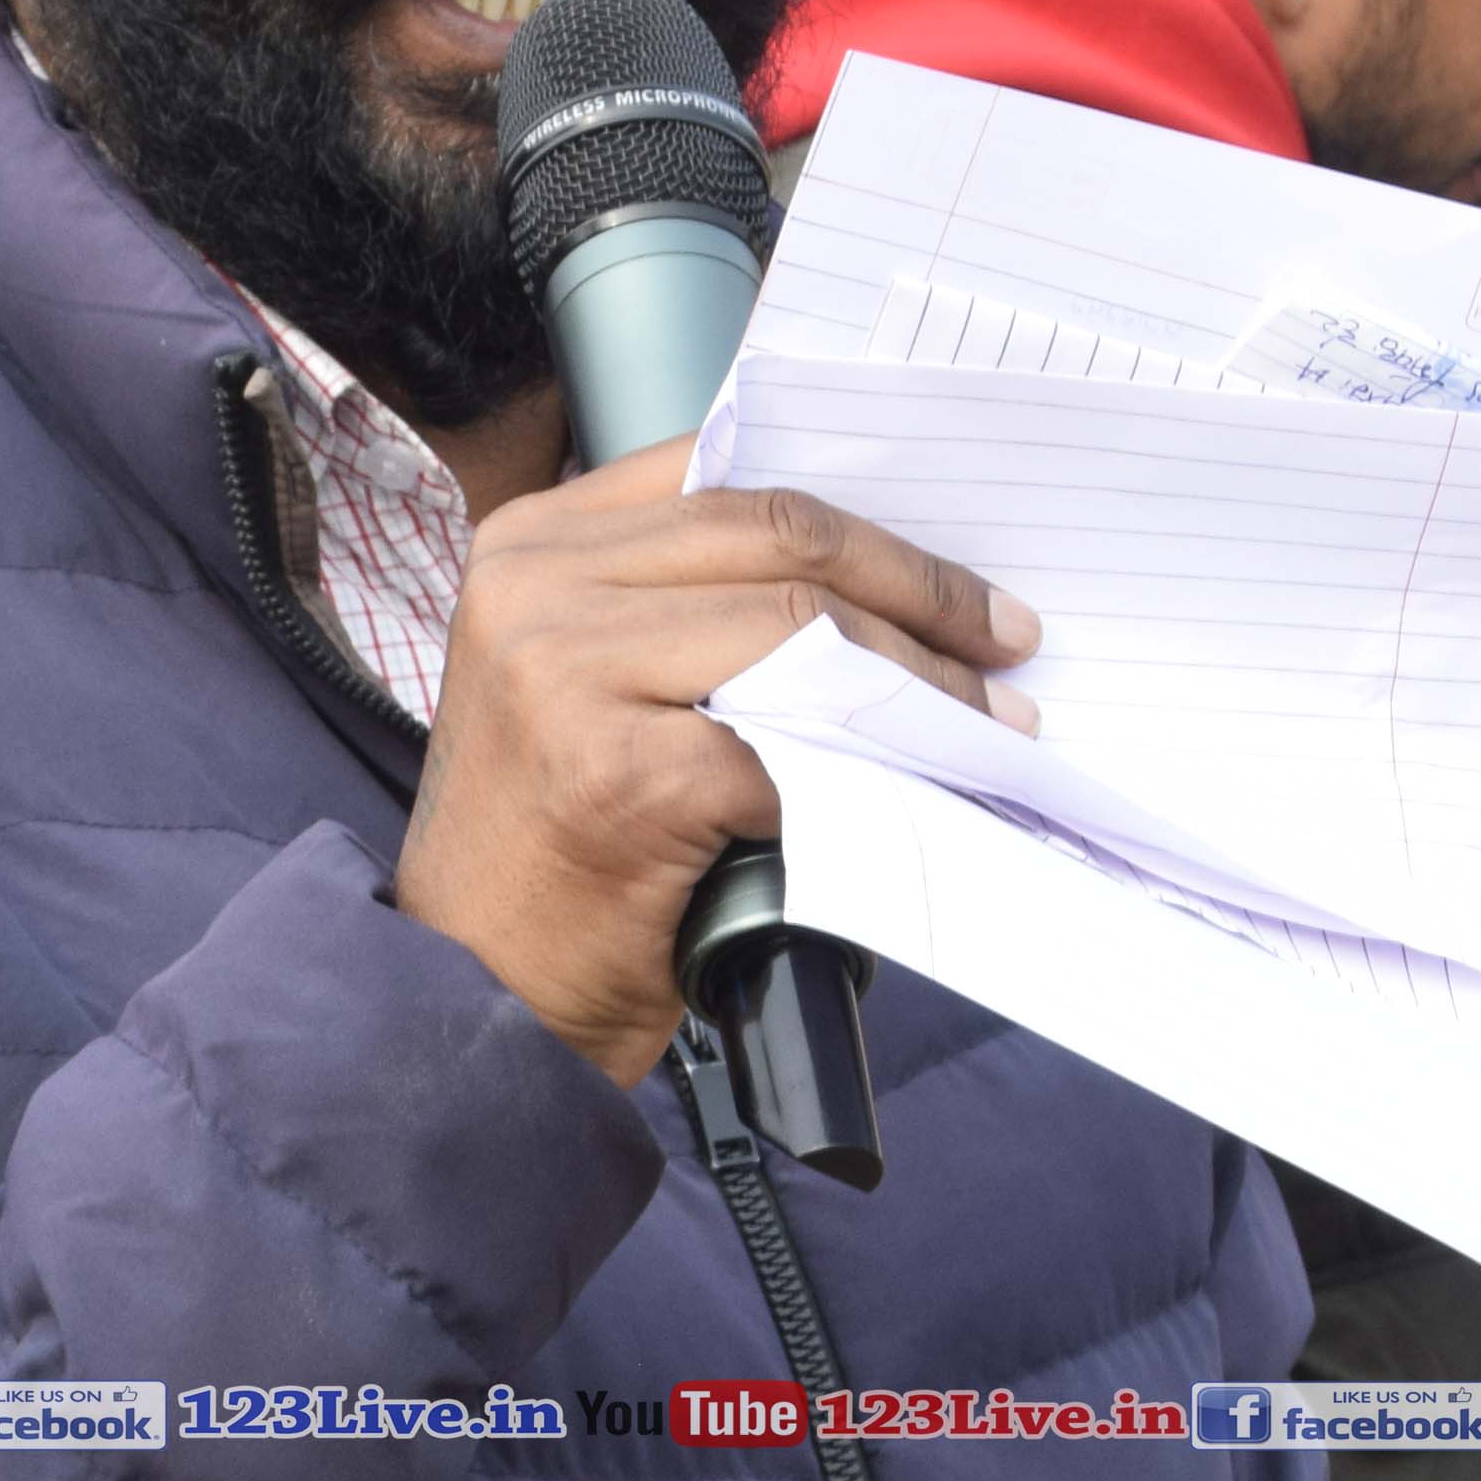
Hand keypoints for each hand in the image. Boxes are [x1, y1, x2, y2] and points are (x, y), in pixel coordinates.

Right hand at [395, 433, 1037, 1083]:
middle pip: (777, 538)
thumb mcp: (585, 687)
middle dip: (916, 590)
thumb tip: (866, 581)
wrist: (478, 998)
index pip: (728, 481)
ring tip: (986, 718)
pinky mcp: (620, 773)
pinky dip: (874, 762)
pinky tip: (920, 784)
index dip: (858, 520)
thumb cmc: (553, 855)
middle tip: (1003, 636)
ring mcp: (564, 674)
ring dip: (916, 679)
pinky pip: (790, 743)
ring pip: (800, 630)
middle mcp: (533, 588)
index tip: (944, 569)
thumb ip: (679, 609)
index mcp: (530, 544)